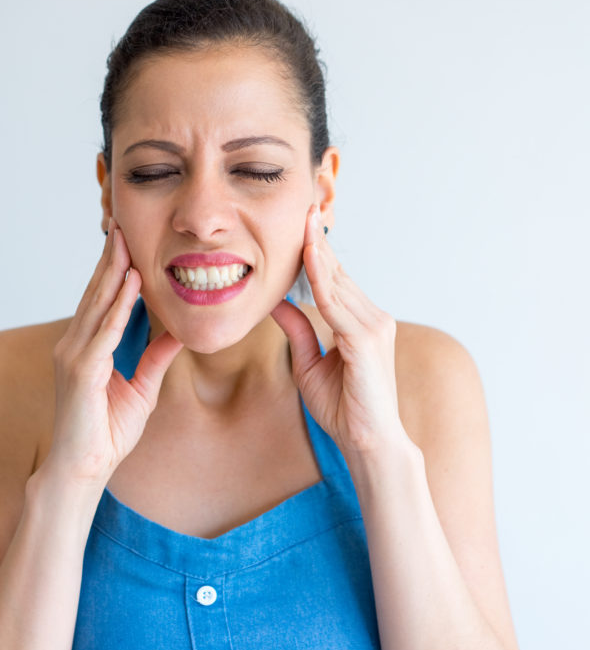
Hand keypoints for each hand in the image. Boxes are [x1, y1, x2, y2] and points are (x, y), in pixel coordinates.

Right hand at [46, 218, 182, 484]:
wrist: (83, 470)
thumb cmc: (105, 433)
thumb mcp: (141, 389)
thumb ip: (155, 359)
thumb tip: (177, 335)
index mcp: (86, 347)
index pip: (102, 300)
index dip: (115, 270)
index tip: (128, 242)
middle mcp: (74, 344)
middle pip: (96, 292)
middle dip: (111, 258)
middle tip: (122, 224)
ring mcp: (74, 356)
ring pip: (98, 304)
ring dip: (113, 271)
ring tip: (126, 241)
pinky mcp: (82, 371)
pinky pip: (104, 331)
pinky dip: (118, 305)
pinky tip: (131, 283)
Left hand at [271, 206, 407, 457]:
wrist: (367, 443)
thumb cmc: (343, 408)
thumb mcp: (308, 364)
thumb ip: (297, 330)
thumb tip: (275, 301)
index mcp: (360, 322)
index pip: (333, 280)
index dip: (316, 252)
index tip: (300, 224)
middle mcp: (372, 317)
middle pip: (337, 273)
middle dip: (318, 240)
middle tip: (301, 206)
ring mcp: (374, 326)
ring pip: (337, 281)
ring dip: (318, 250)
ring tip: (303, 219)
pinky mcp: (367, 339)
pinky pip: (337, 302)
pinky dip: (322, 277)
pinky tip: (309, 255)